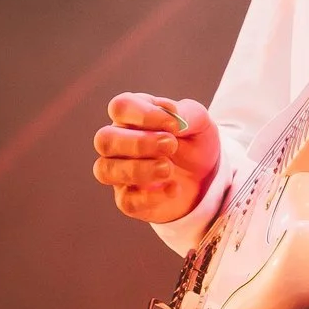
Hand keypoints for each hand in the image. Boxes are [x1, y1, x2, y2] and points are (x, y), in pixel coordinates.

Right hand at [92, 93, 219, 222]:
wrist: (204, 178)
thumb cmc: (193, 142)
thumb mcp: (199, 122)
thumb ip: (187, 113)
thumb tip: (169, 113)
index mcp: (132, 116)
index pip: (120, 107)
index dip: (145, 114)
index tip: (175, 125)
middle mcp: (118, 142)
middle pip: (104, 139)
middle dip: (138, 143)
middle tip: (170, 145)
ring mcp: (119, 172)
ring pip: (105, 170)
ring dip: (138, 169)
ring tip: (168, 169)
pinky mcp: (128, 200)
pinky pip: (125, 201)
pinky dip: (151, 196)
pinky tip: (174, 189)